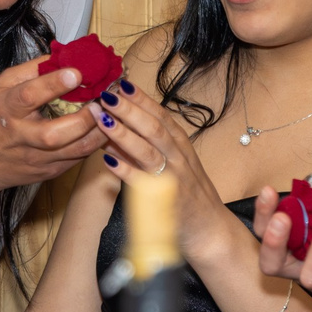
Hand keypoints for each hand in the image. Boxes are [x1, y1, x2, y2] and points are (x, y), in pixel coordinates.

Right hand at [0, 58, 108, 194]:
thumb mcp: (0, 86)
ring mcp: (36, 159)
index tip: (76, 72)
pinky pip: (78, 159)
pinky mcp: (48, 172)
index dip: (54, 83)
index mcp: (6, 109)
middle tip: (102, 101)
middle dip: (84, 118)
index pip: (29, 96)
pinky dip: (95, 143)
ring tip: (112, 113)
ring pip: (74, 151)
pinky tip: (104, 128)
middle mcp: (21, 137)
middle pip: (55, 134)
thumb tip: (62, 55)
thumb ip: (31, 69)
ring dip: (99, 131)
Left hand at [84, 80, 231, 252]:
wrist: (209, 229)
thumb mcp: (172, 163)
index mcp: (180, 145)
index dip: (142, 99)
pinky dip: (126, 170)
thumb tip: (115, 127)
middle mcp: (179, 158)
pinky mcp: (166, 201)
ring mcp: (173, 179)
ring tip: (102, 119)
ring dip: (124, 134)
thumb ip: (145, 145)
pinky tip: (107, 160)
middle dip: (130, 110)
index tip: (122, 82)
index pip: (161, 116)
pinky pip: (143, 183)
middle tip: (107, 94)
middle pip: (154, 128)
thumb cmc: (188, 192)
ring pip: (149, 151)